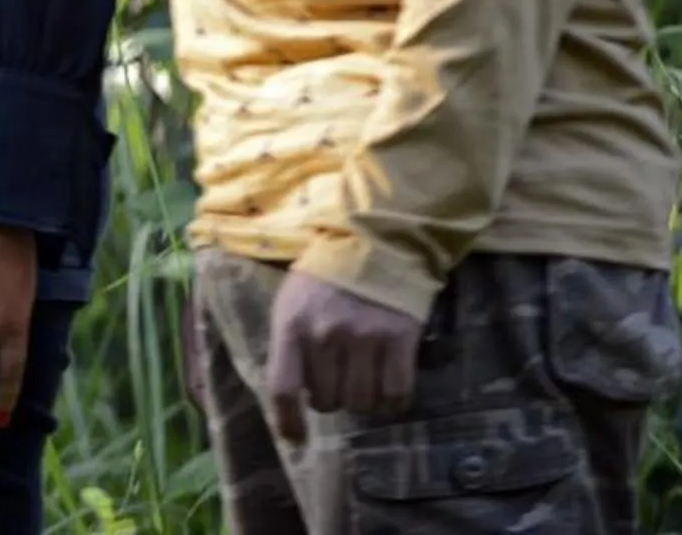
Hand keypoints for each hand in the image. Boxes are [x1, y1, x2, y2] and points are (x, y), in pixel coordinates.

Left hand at [264, 270, 423, 439]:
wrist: (375, 243)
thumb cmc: (326, 277)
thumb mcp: (291, 301)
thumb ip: (288, 343)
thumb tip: (290, 395)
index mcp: (292, 324)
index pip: (283, 387)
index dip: (288, 421)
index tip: (296, 438)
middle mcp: (325, 334)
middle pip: (327, 401)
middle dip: (331, 397)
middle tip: (338, 376)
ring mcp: (364, 337)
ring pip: (361, 403)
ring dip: (362, 400)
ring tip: (362, 376)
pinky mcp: (399, 340)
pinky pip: (396, 394)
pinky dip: (393, 400)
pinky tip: (388, 384)